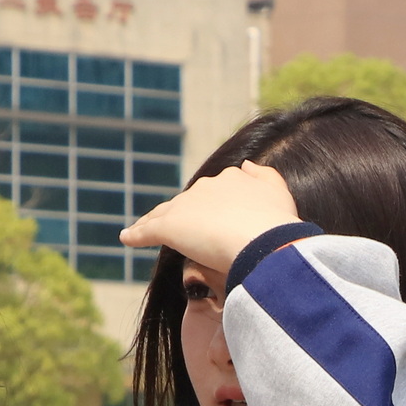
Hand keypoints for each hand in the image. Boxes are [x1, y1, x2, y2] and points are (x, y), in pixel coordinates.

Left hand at [120, 160, 300, 287]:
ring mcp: (186, 206)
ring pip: (163, 214)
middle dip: (179, 214)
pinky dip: (136, 235)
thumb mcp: (279, 192)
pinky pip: (148, 231)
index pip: (212, 193)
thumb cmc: (276, 224)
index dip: (206, 205)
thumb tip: (246, 165)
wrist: (263, 241)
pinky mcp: (170, 226)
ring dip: (152, 222)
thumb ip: (263, 176)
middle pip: (186, 202)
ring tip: (141, 232)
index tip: (205, 217)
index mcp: (231, 180)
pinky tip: (127, 239)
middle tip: (176, 229)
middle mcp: (205, 188)